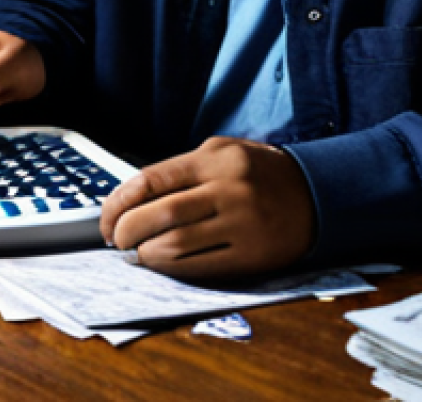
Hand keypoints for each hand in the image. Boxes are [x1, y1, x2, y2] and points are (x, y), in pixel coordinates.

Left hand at [99, 136, 314, 279]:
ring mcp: (241, 223)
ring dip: (146, 254)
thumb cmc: (257, 172)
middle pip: (159, 214)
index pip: (151, 179)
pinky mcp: (251, 254)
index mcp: (215, 158)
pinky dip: (171, 269)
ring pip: (177, 245)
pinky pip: (200, 267)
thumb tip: (133, 200)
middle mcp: (227, 187)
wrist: (315, 193)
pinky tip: (161, 264)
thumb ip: (182, 171)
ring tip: (137, 253)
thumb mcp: (222, 153)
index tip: (106, 218)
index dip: (118, 203)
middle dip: (126, 231)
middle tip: (116, 239)